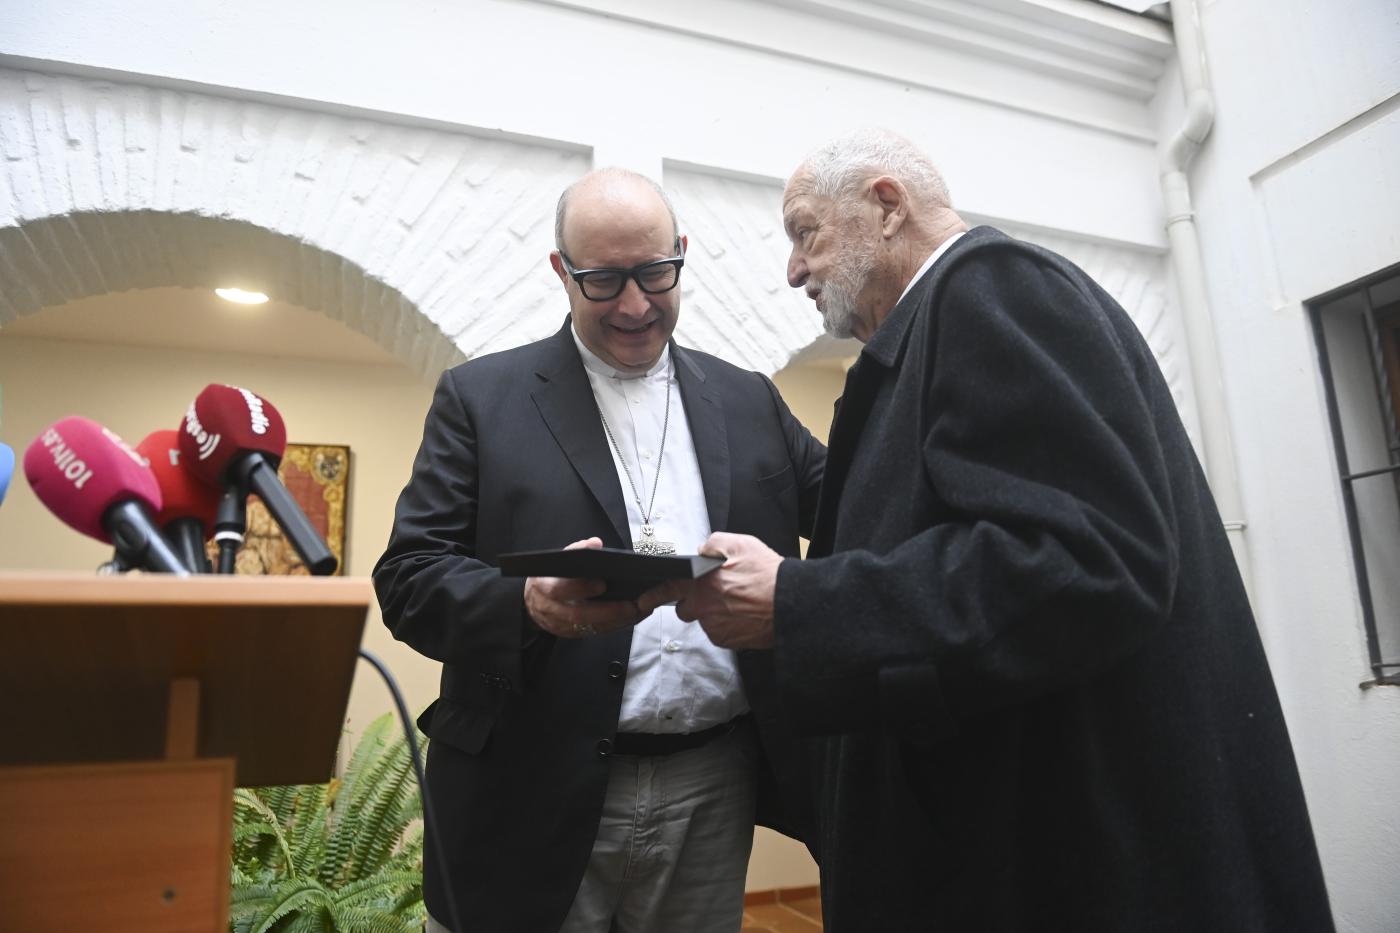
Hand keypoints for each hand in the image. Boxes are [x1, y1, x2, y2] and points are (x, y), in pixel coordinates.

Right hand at [524, 537, 646, 637]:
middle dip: (607, 611)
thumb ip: (576, 551)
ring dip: (616, 621)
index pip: (560, 590)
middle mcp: (550, 610)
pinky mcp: (571, 635)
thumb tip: (596, 544)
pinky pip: (595, 633)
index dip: (580, 588)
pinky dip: (615, 626)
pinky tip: (632, 617)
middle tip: (631, 605)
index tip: (603, 583)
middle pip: (578, 615)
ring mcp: (559, 626)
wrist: (532, 602)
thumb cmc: (550, 577)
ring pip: (589, 628)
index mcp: (543, 587)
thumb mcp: (556, 561)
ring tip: (639, 611)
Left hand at [646, 532, 782, 649]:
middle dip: (694, 603)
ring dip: (715, 613)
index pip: (667, 589)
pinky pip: (721, 632)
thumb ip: (713, 544)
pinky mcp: (728, 641)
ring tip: (739, 602)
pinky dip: (729, 625)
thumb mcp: (739, 544)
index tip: (645, 600)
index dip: (653, 595)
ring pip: (706, 620)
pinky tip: (744, 614)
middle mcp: (703, 609)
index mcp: (700, 584)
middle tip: (715, 594)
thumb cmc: (767, 575)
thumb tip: (703, 551)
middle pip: (686, 609)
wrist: (789, 603)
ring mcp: (715, 627)